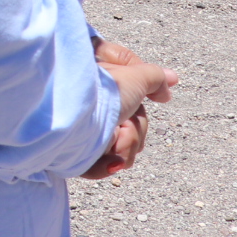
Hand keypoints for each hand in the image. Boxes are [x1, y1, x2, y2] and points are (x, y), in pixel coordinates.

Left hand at [81, 37, 179, 179]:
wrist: (64, 123)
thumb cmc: (98, 94)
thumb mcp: (131, 78)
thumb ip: (153, 77)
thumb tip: (171, 78)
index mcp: (92, 72)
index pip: (129, 78)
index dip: (145, 91)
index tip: (162, 98)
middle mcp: (85, 97)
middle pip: (130, 118)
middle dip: (133, 130)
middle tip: (124, 127)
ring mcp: (79, 125)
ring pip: (120, 143)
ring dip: (123, 147)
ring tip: (112, 144)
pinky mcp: (73, 152)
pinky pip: (102, 162)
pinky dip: (106, 163)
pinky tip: (107, 160)